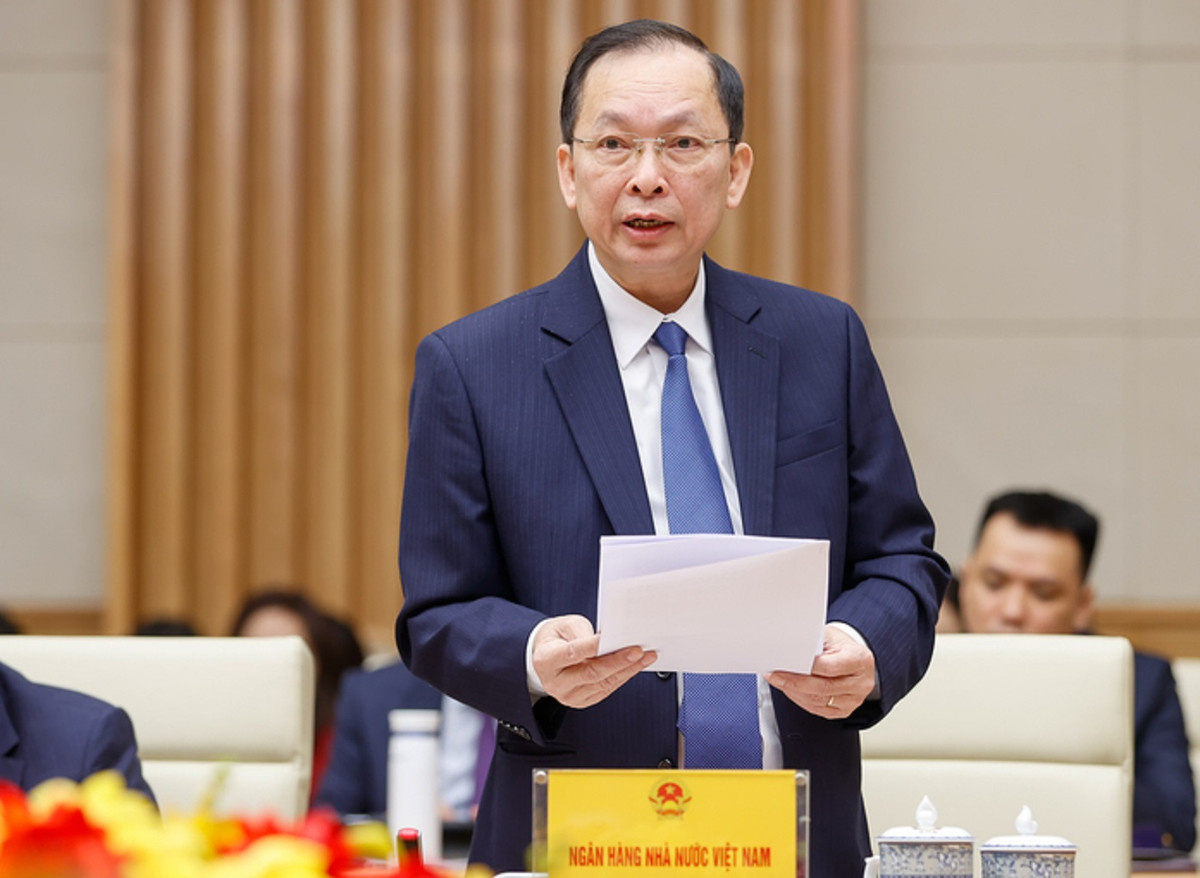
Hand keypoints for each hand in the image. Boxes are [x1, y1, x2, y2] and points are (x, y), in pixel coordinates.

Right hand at [531, 614, 656, 707]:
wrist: (545, 657)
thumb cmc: (556, 638)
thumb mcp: (564, 625)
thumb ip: (582, 632)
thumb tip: (606, 640)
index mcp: (546, 660)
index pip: (573, 653)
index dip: (593, 646)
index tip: (613, 638)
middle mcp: (555, 682)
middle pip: (591, 673)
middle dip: (618, 661)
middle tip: (638, 650)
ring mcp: (568, 695)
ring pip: (602, 683)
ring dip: (627, 670)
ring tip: (645, 657)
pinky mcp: (581, 701)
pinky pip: (606, 690)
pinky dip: (622, 677)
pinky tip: (635, 667)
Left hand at [766, 624, 875, 718]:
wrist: (855, 659)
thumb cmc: (842, 646)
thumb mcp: (831, 637)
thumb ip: (814, 644)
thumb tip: (790, 651)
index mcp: (860, 660)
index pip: (829, 667)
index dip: (806, 667)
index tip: (787, 663)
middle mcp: (860, 683)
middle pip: (822, 687)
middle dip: (793, 682)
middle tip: (775, 675)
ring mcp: (854, 699)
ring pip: (817, 701)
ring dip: (793, 692)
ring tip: (778, 681)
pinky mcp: (844, 710)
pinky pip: (817, 709)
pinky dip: (800, 700)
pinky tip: (790, 690)